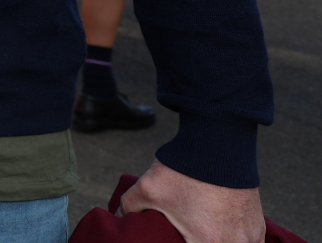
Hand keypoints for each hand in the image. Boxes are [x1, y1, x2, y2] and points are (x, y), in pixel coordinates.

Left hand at [120, 160, 262, 242]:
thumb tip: (121, 216)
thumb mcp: (147, 188)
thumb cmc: (184, 170)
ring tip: (204, 235)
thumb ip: (130, 206)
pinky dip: (235, 242)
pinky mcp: (258, 227)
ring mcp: (250, 237)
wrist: (219, 146)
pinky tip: (221, 233)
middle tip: (187, 236)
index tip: (175, 240)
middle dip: (197, 242)